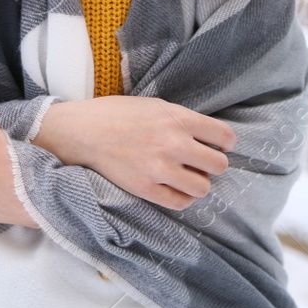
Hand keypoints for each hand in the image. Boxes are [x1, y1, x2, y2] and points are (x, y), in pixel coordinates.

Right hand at [32, 96, 233, 210]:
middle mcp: (174, 143)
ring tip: (185, 176)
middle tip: (200, 162)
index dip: (225, 143)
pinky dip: (181, 197)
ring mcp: (160, 168)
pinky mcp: (146, 189)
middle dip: (212, 164)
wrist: (82, 132)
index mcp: (178, 118)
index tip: (219, 146)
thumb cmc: (116, 114)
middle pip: (219, 165)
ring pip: (203, 187)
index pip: (224, 137)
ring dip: (197, 182)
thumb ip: (181, 119)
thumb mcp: (154, 105)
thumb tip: (207, 136)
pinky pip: (180, 202)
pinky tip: (173, 187)